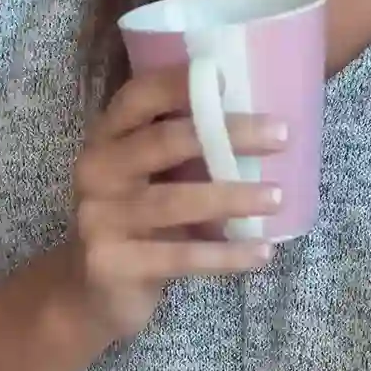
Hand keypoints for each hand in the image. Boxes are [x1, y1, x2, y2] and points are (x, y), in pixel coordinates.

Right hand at [62, 64, 283, 343]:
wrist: (89, 293)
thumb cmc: (136, 220)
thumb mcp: (148, 177)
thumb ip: (183, 149)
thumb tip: (260, 121)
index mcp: (107, 138)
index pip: (139, 96)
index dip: (179, 83)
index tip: (228, 77)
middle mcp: (97, 170)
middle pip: (163, 142)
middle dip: (227, 135)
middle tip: (281, 135)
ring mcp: (100, 218)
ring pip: (174, 202)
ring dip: (231, 198)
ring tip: (276, 197)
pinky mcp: (113, 264)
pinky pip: (180, 257)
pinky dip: (225, 255)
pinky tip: (262, 252)